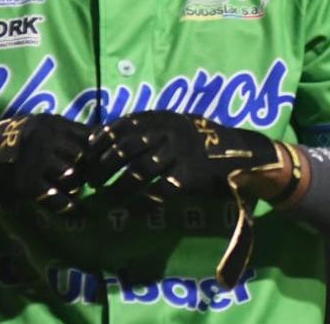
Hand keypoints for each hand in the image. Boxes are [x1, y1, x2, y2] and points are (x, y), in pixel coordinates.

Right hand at [0, 114, 89, 213]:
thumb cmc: (10, 142)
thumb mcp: (35, 126)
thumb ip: (62, 130)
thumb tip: (99, 135)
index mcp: (51, 123)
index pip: (89, 135)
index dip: (95, 150)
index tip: (94, 160)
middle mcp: (46, 138)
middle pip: (83, 156)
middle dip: (87, 169)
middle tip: (85, 178)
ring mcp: (36, 160)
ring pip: (72, 176)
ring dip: (75, 185)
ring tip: (72, 190)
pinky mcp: (27, 183)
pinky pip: (55, 197)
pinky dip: (65, 204)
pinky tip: (71, 207)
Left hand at [83, 111, 281, 202]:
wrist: (242, 153)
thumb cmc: (202, 142)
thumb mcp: (177, 125)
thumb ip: (150, 128)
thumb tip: (109, 136)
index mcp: (163, 117)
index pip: (123, 124)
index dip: (102, 140)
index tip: (87, 154)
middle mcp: (169, 131)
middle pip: (127, 148)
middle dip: (105, 165)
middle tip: (92, 180)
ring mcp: (181, 152)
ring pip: (140, 171)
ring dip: (120, 186)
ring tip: (107, 197)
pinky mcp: (191, 174)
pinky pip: (161, 190)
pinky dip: (144, 203)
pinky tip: (133, 212)